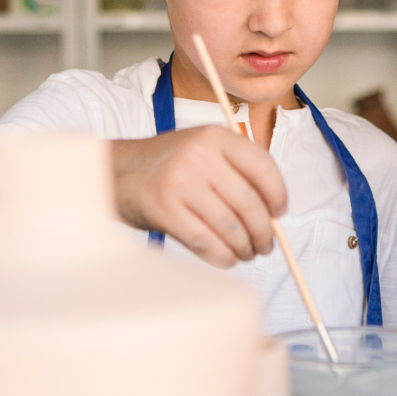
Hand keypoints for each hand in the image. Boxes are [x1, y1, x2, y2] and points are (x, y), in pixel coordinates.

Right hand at [112, 127, 286, 267]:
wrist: (116, 171)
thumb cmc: (168, 164)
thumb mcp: (203, 149)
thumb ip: (236, 169)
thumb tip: (273, 212)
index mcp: (215, 137)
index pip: (262, 165)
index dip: (278, 193)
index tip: (280, 212)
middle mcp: (199, 156)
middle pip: (249, 202)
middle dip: (264, 231)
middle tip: (266, 244)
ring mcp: (180, 183)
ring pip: (230, 227)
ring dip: (245, 247)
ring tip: (248, 253)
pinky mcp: (165, 210)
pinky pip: (205, 241)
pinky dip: (222, 256)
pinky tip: (227, 258)